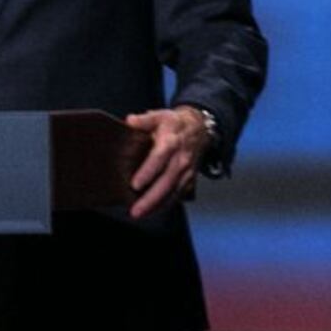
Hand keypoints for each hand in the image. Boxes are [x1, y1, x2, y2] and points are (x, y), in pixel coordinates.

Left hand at [124, 104, 209, 219]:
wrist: (199, 128)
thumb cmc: (173, 123)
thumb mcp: (159, 116)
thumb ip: (144, 120)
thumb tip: (130, 121)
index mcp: (171, 142)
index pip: (159, 158)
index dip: (148, 171)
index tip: (135, 184)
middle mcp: (181, 159)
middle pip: (167, 181)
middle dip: (151, 198)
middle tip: (135, 210)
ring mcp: (187, 170)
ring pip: (173, 191)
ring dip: (157, 204)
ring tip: (140, 214)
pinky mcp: (189, 178)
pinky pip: (178, 194)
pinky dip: (166, 204)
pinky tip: (152, 211)